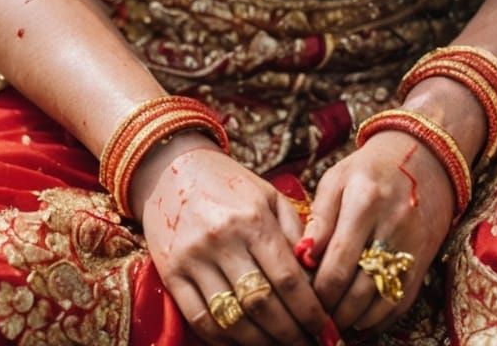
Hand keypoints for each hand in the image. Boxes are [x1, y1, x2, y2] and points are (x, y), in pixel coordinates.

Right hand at [135, 133, 337, 345]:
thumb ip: (294, 233)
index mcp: (252, 218)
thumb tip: (316, 276)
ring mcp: (193, 259)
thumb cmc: (230, 184)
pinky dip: (224, 341)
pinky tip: (244, 344)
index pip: (287, 278)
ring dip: (261, 343)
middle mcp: (222, 239)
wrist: (173, 169)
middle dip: (290, 333)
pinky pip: (200, 320)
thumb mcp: (268, 196)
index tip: (325, 327)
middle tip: (309, 344)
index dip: (309, 310)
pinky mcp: (171, 274)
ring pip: (232, 319)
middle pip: (262, 304)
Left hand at [300, 132, 456, 335]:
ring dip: (352, 321)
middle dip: (332, 312)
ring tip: (331, 323)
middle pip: (358, 289)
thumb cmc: (369, 170)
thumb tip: (301, 258)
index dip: (316, 292)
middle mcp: (392, 226)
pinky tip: (357, 321)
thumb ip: (319, 219)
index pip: (336, 263)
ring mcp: (412, 247)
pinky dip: (377, 320)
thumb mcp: (337, 179)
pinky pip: (400, 304)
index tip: (300, 300)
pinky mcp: (423, 262)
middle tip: (312, 319)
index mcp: (364, 201)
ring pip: (380, 303)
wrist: (424, 159)